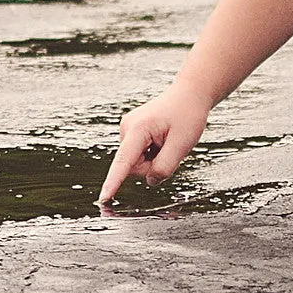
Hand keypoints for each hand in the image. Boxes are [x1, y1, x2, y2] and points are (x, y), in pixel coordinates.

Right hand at [96, 83, 210, 203]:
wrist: (189, 94)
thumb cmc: (188, 114)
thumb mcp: (183, 144)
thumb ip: (165, 167)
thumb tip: (150, 181)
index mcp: (139, 128)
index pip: (124, 162)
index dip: (113, 182)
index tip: (103, 198)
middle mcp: (128, 128)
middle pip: (133, 167)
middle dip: (152, 166)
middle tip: (171, 149)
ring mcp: (128, 130)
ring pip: (136, 163)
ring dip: (154, 159)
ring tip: (168, 141)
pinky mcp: (132, 133)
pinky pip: (139, 156)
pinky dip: (153, 154)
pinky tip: (163, 140)